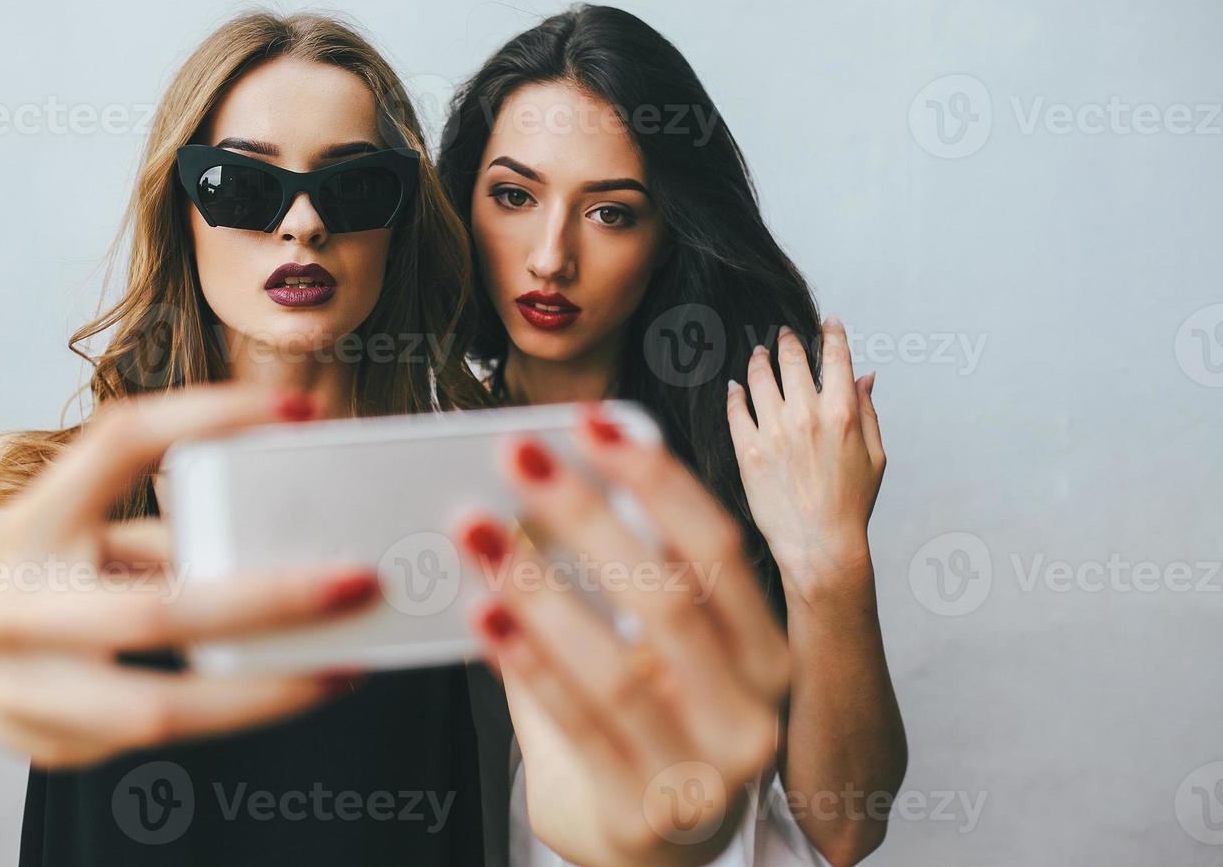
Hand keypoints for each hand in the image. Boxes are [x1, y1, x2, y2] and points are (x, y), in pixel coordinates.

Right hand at [0, 385, 379, 767]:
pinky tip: (289, 691)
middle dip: (271, 600)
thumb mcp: (86, 524)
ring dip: (268, 691)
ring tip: (344, 665)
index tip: (300, 410)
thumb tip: (299, 518)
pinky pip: (164, 738)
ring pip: (162, 707)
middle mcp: (16, 604)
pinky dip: (237, 716)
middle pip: (157, 610)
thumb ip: (172, 521)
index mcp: (34, 520)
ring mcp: (24, 687)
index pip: (120, 443)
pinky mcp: (50, 745)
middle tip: (359, 580)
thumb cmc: (49, 572)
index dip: (208, 415)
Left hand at [455, 406, 790, 866]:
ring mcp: (706, 773)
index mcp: (768, 652)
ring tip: (477, 530)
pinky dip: (525, 662)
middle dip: (585, 515)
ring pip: (618, 664)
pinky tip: (483, 613)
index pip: (717, 546)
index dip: (654, 476)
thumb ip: (614, 576)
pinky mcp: (646, 813)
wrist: (652, 849)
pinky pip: (577, 724)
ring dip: (539, 586)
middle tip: (517, 459)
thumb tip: (536, 483)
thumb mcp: (653, 652)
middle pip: (668, 594)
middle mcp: (754, 711)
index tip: (589, 421)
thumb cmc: (646, 728)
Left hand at [725, 317, 885, 598]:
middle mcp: (806, 416)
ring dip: (760, 361)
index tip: (827, 322)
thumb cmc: (851, 504)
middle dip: (789, 342)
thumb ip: (867, 411)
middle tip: (785, 335)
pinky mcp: (747, 450)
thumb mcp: (874, 456)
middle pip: (792, 360)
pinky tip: (737, 387)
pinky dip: (736, 393)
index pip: (835, 357)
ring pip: (760, 378)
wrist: (819, 545)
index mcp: (842, 414)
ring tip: (759, 355)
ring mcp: (773, 432)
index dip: (832, 334)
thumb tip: (865, 377)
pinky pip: (736, 409)